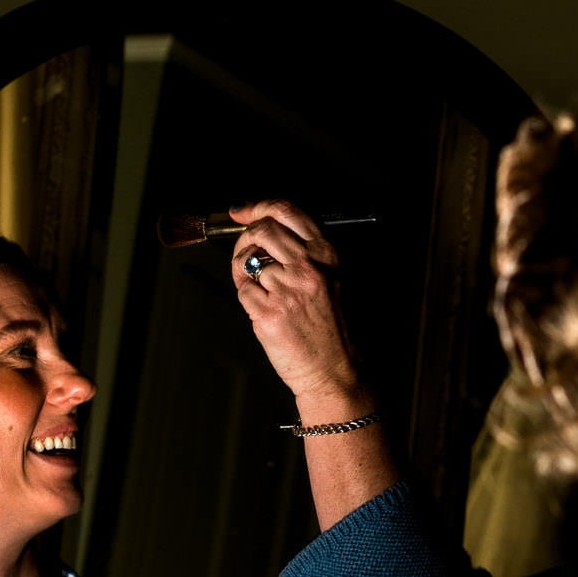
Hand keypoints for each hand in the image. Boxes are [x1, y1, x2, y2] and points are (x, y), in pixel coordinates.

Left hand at [229, 200, 367, 409]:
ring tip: (261, 292)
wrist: (335, 369)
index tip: (243, 212)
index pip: (287, 211)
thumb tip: (264, 231)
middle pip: (261, 230)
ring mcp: (287, 289)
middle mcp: (308, 267)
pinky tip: (264, 310)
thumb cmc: (332, 327)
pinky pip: (242, 292)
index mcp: (326, 254)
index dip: (258, 207)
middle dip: (245, 239)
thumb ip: (305, 253)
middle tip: (246, 254)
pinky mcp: (268, 312)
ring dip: (244, 274)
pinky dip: (247, 300)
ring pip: (247, 262)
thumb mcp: (333, 279)